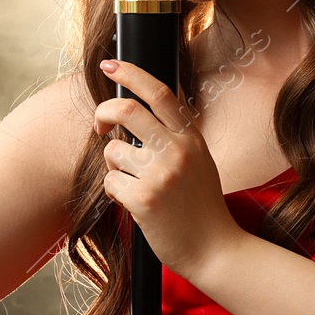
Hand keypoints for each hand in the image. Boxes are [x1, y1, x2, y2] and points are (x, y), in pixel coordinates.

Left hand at [94, 59, 247, 281]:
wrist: (215, 250)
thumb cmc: (201, 208)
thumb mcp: (199, 162)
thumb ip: (174, 138)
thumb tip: (134, 115)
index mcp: (191, 138)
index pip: (160, 93)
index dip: (131, 73)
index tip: (109, 64)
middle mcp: (178, 150)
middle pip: (127, 110)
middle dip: (104, 112)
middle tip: (99, 125)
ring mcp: (161, 174)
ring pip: (113, 152)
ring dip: (114, 167)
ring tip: (135, 185)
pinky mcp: (144, 199)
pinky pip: (110, 182)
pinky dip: (116, 192)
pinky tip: (135, 204)